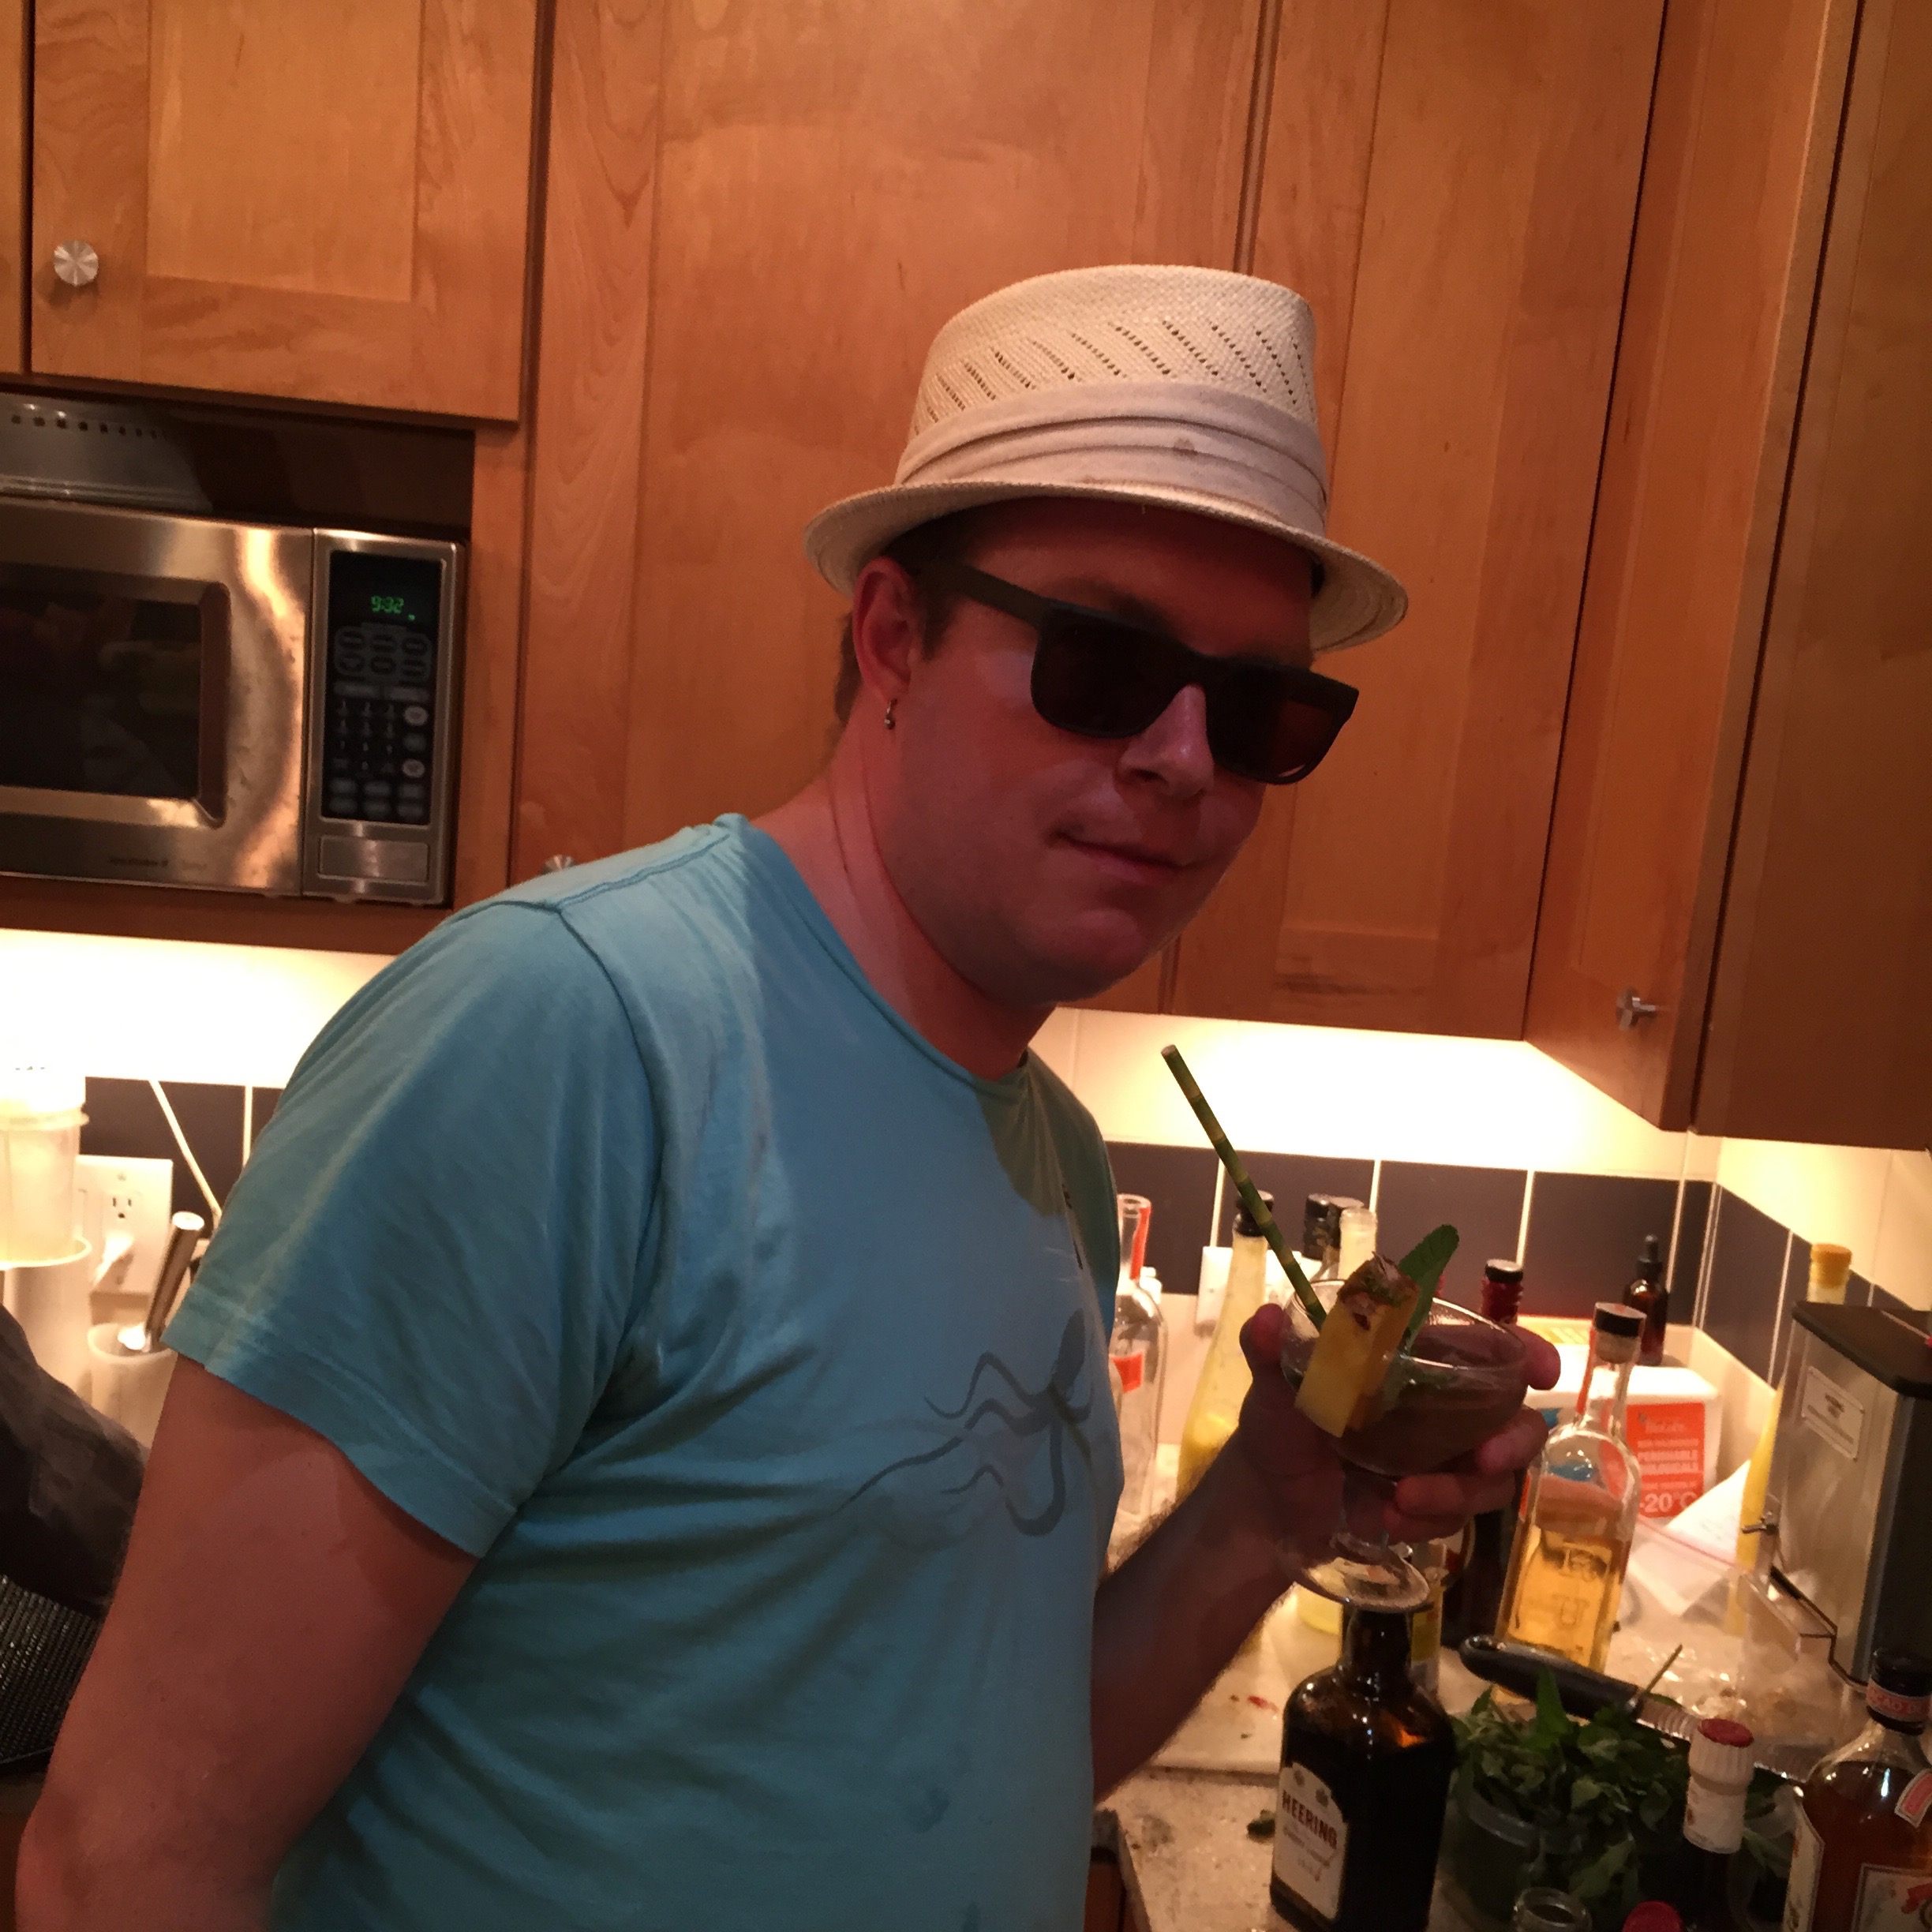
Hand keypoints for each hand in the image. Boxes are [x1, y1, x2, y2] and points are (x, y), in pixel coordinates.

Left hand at [1232, 1302, 1560, 1547]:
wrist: (1266, 1503)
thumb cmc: (1277, 1427)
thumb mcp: (1271, 1389)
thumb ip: (1269, 1353)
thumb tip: (1267, 1320)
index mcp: (1413, 1363)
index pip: (1484, 1347)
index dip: (1524, 1352)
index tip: (1543, 1369)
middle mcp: (1442, 1409)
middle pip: (1514, 1419)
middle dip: (1512, 1441)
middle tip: (1486, 1458)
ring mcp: (1443, 1460)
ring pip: (1492, 1478)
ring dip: (1458, 1492)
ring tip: (1402, 1500)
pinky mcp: (1433, 1505)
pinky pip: (1459, 1516)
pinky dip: (1431, 1520)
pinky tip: (1389, 1519)